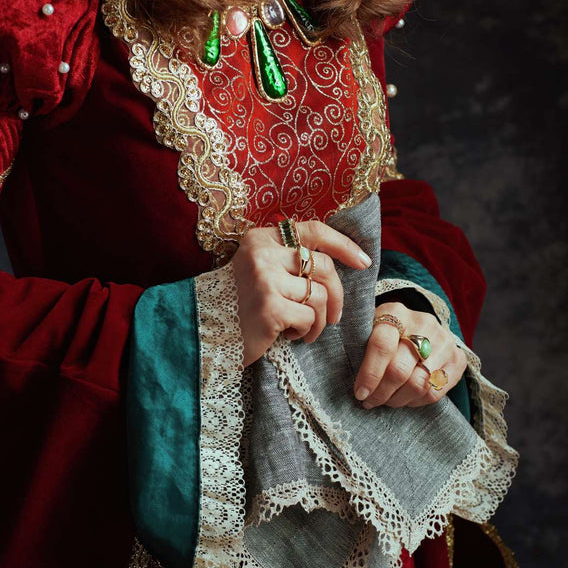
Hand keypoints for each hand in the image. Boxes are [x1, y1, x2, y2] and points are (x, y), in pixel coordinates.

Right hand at [231, 220, 371, 366]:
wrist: (204, 331)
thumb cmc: (239, 303)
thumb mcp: (258, 269)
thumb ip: (288, 260)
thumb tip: (338, 263)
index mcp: (261, 239)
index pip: (313, 230)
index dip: (343, 245)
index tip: (363, 261)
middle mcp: (263, 254)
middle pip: (323, 267)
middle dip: (336, 294)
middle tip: (334, 316)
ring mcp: (265, 280)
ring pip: (319, 296)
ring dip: (318, 320)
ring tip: (303, 330)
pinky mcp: (270, 307)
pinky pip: (308, 318)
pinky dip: (305, 332)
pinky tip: (288, 336)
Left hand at [354, 301, 466, 408]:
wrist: (421, 328)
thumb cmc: (385, 333)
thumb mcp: (370, 329)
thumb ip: (358, 346)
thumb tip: (344, 378)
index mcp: (396, 312)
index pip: (382, 346)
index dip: (369, 374)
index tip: (359, 392)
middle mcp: (424, 324)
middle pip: (400, 370)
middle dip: (381, 392)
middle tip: (369, 401)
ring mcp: (444, 342)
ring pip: (418, 384)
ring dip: (396, 400)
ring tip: (385, 401)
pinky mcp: (458, 360)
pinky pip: (434, 393)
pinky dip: (414, 401)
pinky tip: (403, 398)